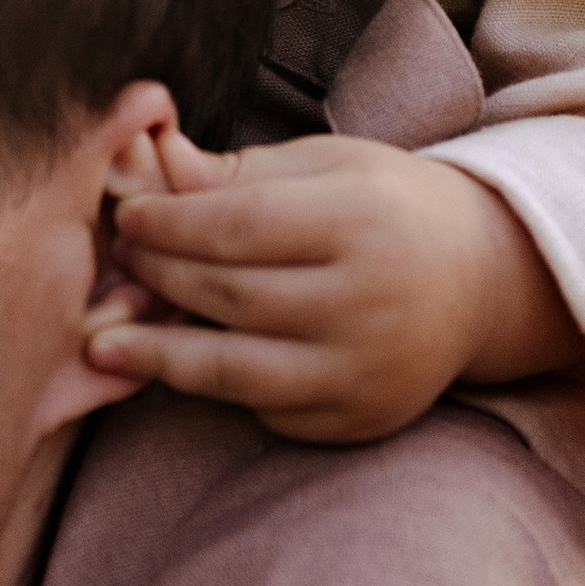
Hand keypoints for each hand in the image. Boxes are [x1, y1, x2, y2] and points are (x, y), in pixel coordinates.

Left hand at [88, 122, 584, 444]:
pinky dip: (218, 388)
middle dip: (157, 277)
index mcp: (361, 222)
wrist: (480, 281)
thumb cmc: (386, 207)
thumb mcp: (326, 166)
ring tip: (104, 343)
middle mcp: (369, 302)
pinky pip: (267, 408)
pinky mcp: (359, 419)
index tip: (125, 216)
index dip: (166, 224)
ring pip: (236, 370)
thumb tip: (148, 168)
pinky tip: (178, 366)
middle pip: (229, 296)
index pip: (236, 228)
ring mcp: (366, 370)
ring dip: (160, 355)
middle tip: (115, 262)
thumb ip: (237, 174)